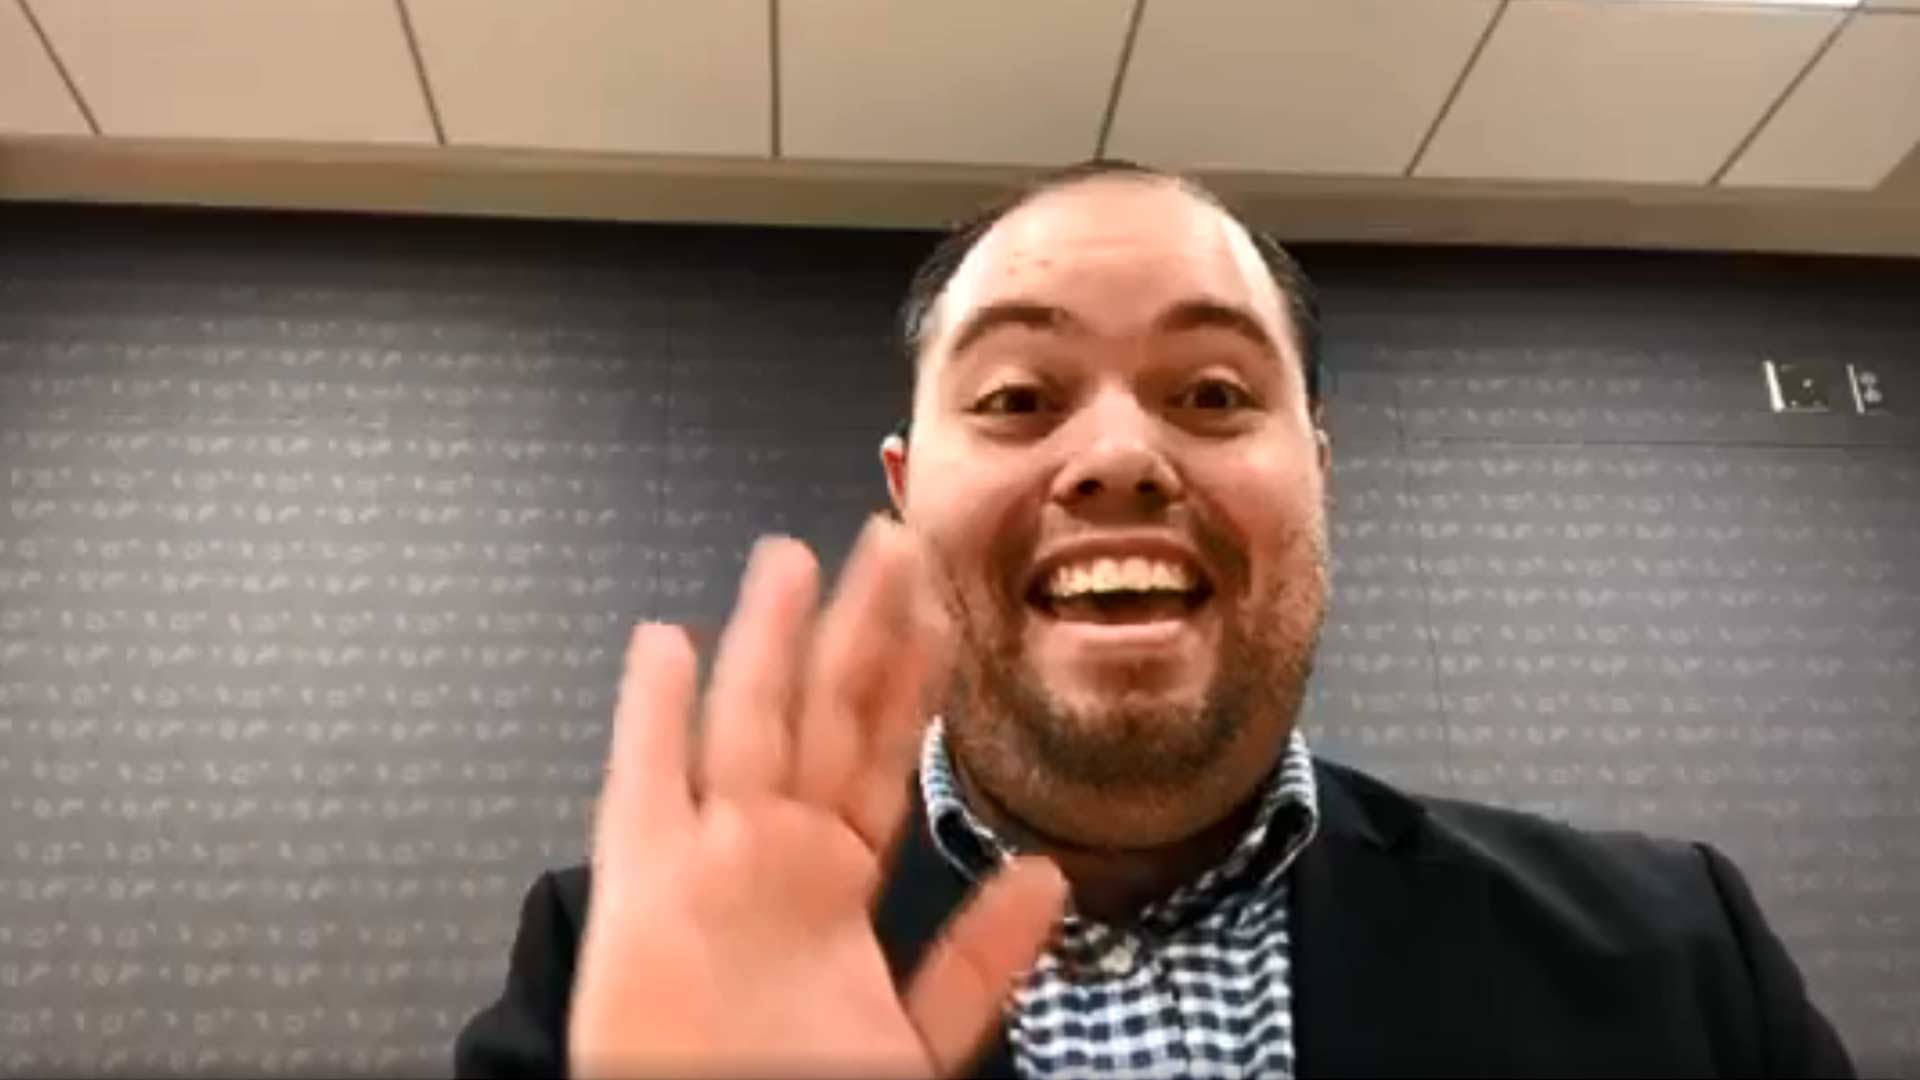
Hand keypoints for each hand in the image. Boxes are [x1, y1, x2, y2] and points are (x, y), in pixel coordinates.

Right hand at [569, 517, 1068, 1078]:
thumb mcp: (922, 1041)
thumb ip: (979, 958)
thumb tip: (1047, 876)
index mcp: (838, 882)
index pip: (880, 757)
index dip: (912, 684)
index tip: (945, 610)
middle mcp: (776, 854)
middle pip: (821, 717)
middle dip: (854, 627)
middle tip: (890, 536)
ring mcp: (707, 861)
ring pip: (748, 726)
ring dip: (768, 640)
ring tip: (791, 556)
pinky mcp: (639, 888)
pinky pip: (644, 782)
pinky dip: (650, 713)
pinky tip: (665, 642)